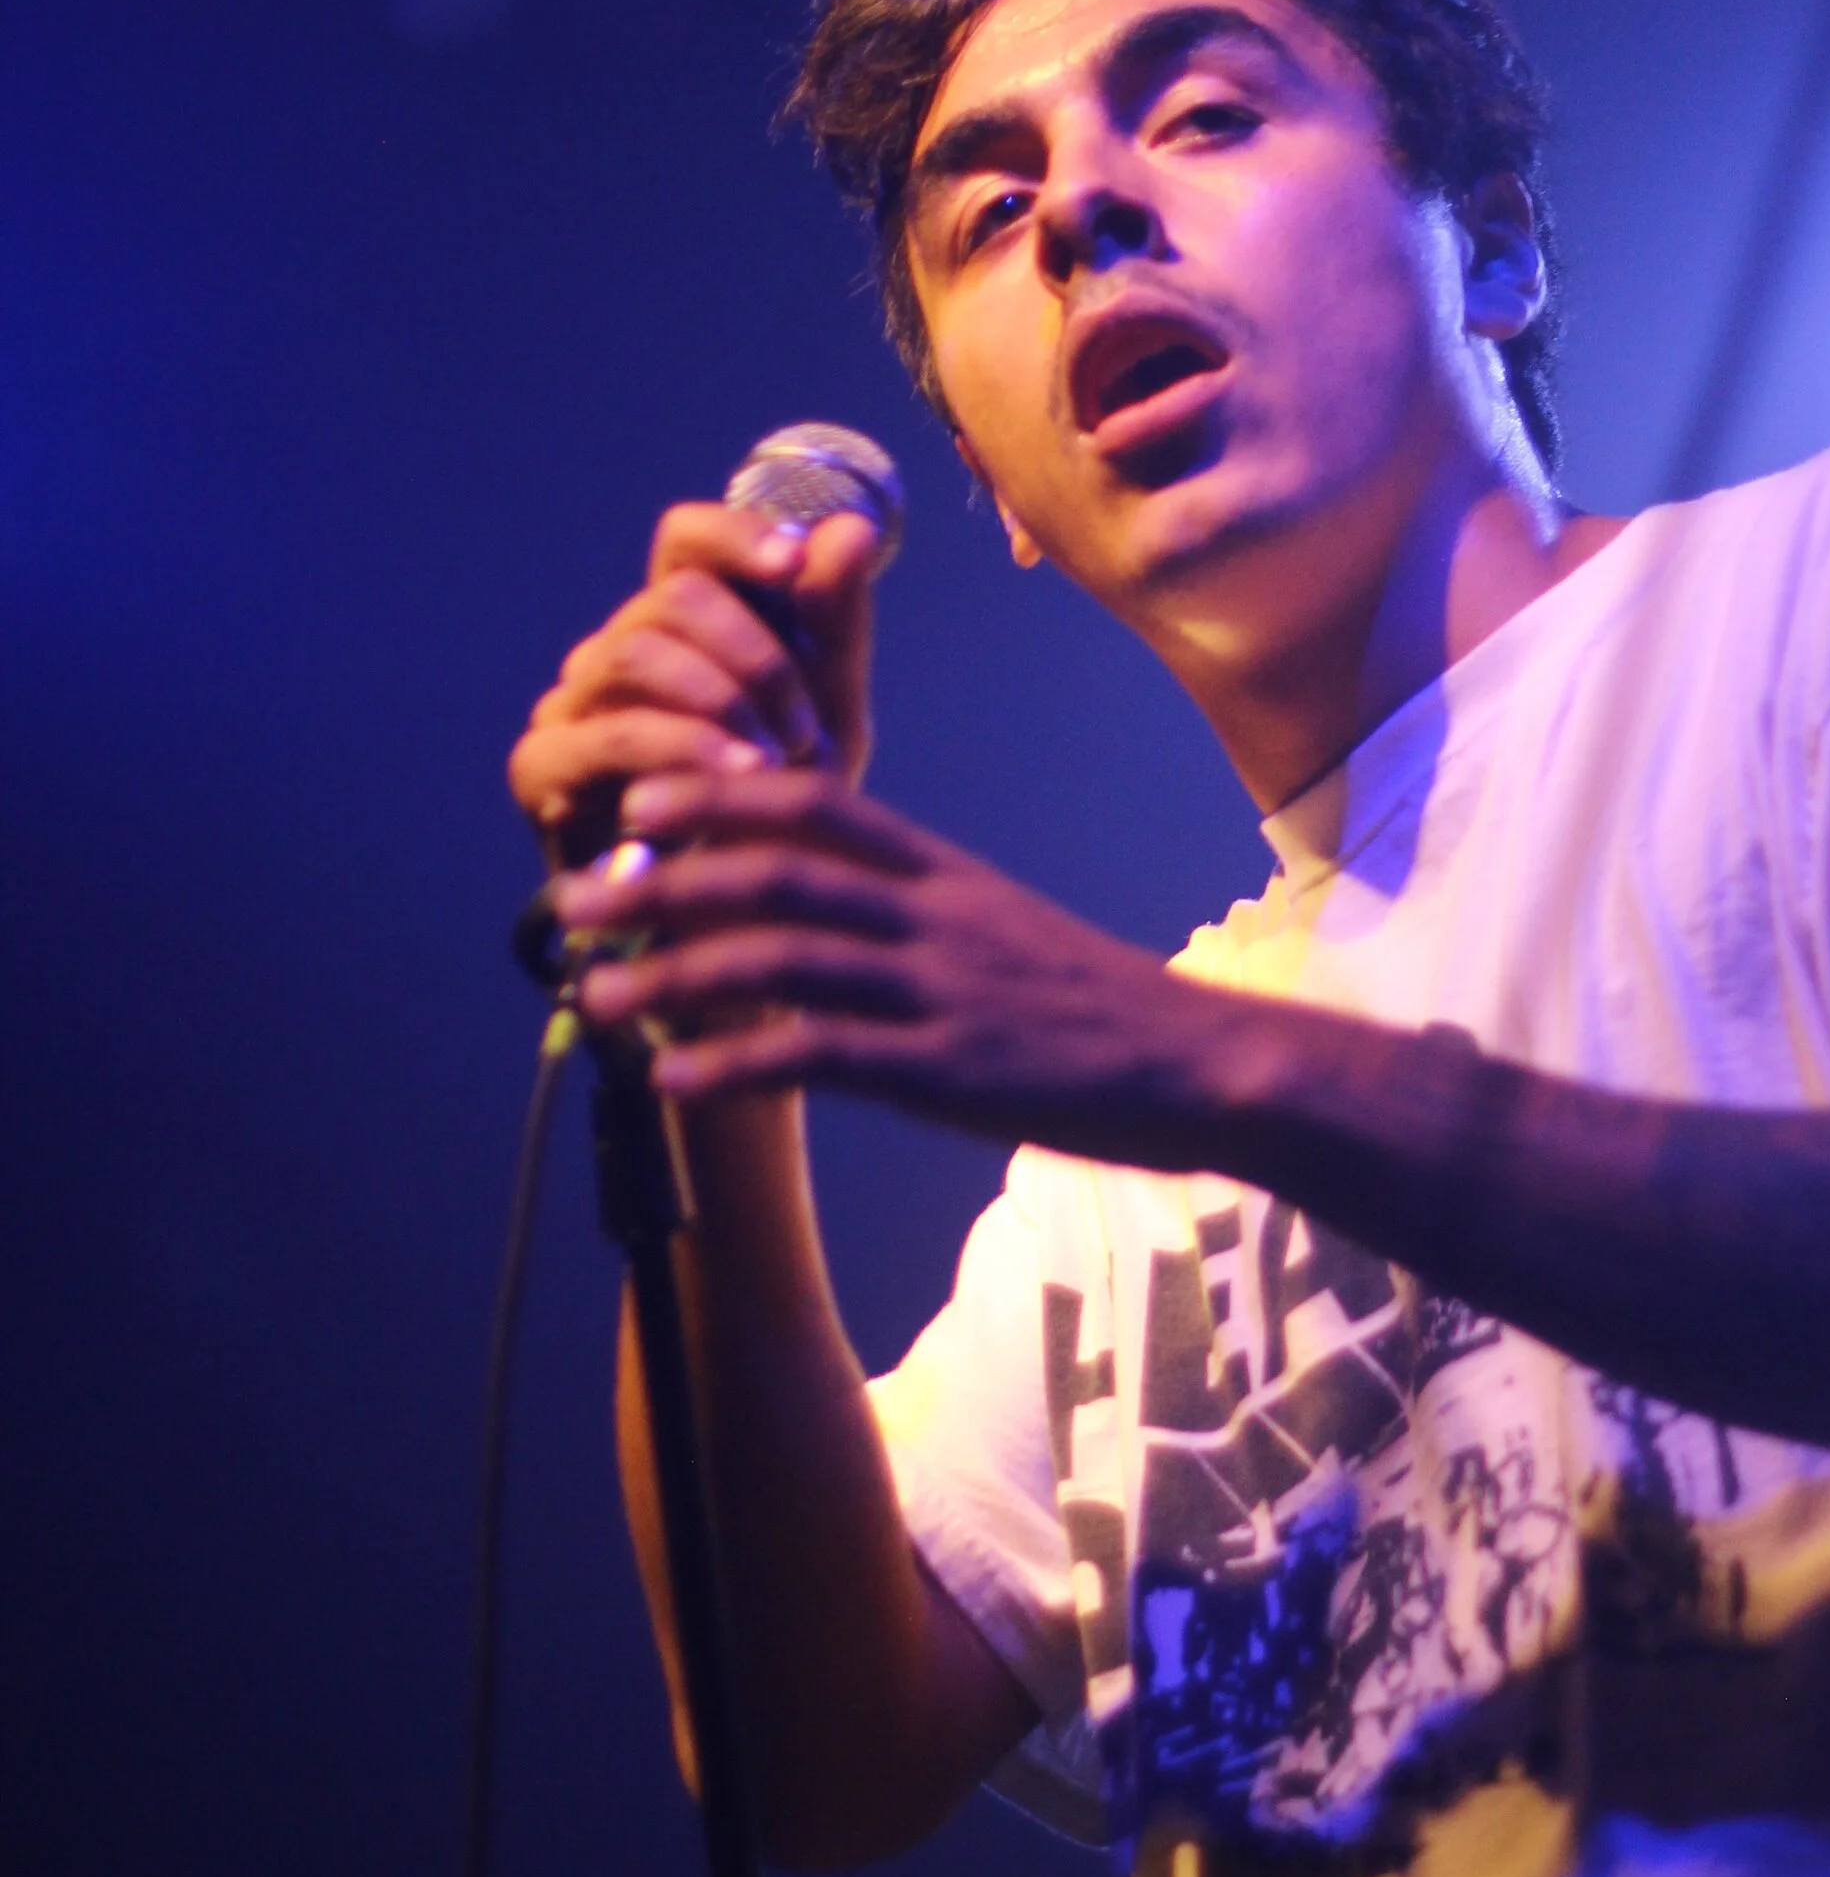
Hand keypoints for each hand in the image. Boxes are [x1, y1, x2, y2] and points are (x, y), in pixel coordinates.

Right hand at [508, 502, 885, 858]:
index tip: (794, 565)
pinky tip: (737, 779)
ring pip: (635, 652)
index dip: (736, 537)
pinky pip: (609, 732)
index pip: (686, 540)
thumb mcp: (829, 704)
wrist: (747, 914)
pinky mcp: (542, 767)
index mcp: (682, 621)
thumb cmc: (783, 798)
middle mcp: (617, 648)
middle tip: (803, 726)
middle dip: (755, 655)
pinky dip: (681, 748)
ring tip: (779, 757)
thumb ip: (834, 618)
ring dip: (722, 699)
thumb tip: (852, 526)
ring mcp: (571, 704)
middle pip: (671, 595)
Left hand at [552, 765, 1245, 1162]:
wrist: (1207, 1064)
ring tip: (595, 998)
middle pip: (775, 873)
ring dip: (673, 975)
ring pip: (782, 959)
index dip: (719, 795)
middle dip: (662, 882)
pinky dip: (736, 1065)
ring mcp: (942, 990)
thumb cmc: (1105, 1010)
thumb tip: (832, 921)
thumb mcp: (1011, 935)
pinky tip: (673, 1081)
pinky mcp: (951, 1069)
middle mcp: (936, 916)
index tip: (639, 801)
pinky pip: (823, 1055)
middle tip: (575, 901)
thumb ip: (923, 918)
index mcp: (948, 876)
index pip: (820, 804)